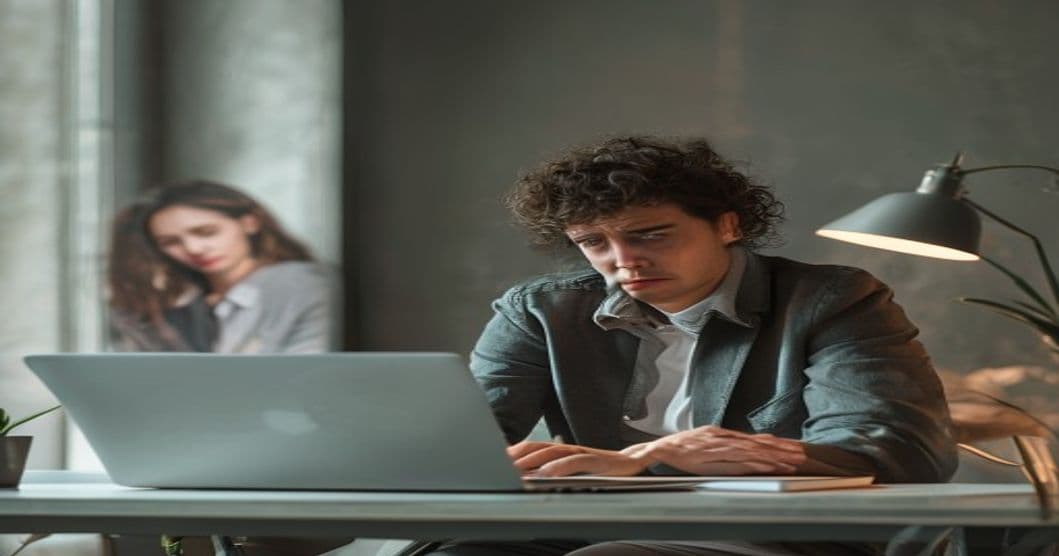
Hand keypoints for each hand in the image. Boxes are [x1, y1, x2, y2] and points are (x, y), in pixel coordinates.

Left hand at [507, 440, 652, 476]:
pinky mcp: (597, 460)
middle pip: (539, 447)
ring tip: (517, 469)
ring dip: (534, 461)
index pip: (534, 446)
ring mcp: (584, 452)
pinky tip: (547, 475)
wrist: (638, 459)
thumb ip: (558, 469)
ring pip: (554, 452)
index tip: (497, 458)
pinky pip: (575, 462)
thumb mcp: (578, 469)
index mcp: (564, 449)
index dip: (516, 450)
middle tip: (500, 464)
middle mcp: (571, 448)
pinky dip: (559, 467)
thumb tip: (535, 477)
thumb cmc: (606, 467)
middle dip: (519, 456)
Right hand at [622, 425, 806, 474]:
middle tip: (800, 454)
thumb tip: (746, 444)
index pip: (754, 438)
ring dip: (772, 458)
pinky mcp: (712, 458)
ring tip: (790, 463)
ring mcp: (718, 447)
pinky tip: (767, 467)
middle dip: (780, 450)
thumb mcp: (705, 442)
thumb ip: (724, 444)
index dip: (775, 443)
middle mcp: (723, 438)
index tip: (793, 447)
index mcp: (722, 434)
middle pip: (757, 444)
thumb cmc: (681, 448)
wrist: (660, 449)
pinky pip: (737, 462)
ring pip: (751, 452)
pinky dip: (754, 464)